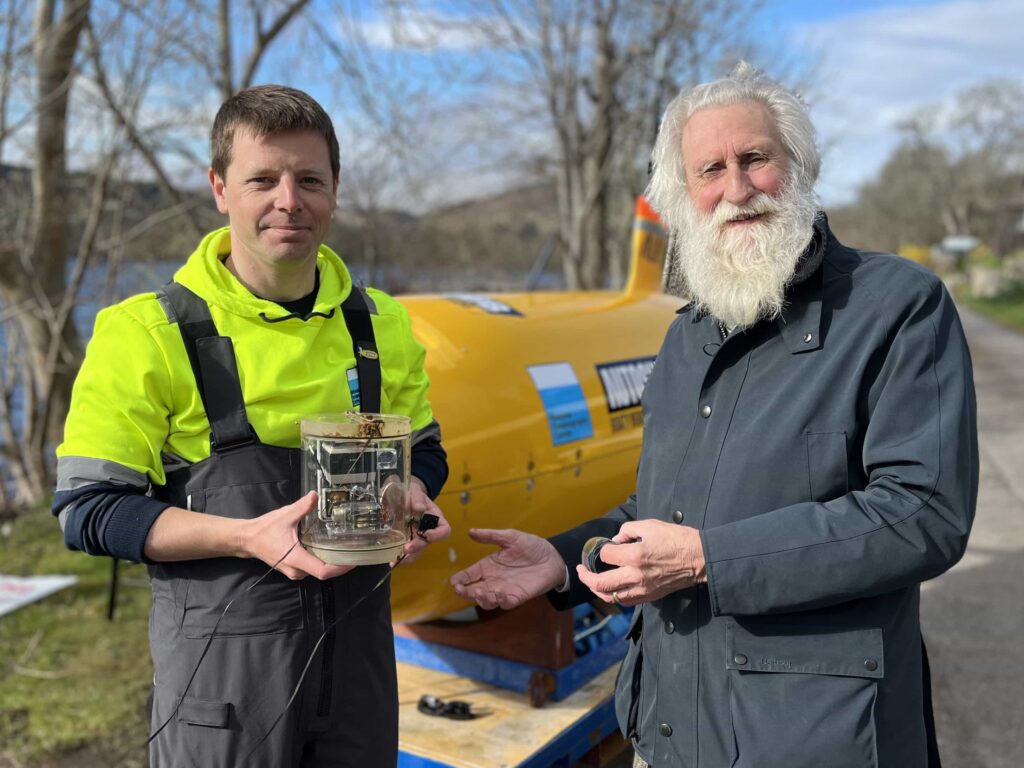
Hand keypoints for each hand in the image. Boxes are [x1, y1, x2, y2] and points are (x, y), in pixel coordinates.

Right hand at [239, 491, 354, 580]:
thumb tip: (315, 495)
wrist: (248, 539)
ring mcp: (294, 572)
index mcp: (296, 559)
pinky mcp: (293, 569)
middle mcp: (296, 570)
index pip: (322, 571)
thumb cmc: (266, 529)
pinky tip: (328, 549)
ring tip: (344, 548)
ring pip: (317, 571)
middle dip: (339, 563)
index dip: (340, 568)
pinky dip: (321, 560)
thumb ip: (302, 506)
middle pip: (323, 572)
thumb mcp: (286, 515)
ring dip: (330, 562)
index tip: (353, 560)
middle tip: (354, 549)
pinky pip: (311, 568)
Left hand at [396, 477, 451, 564]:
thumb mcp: (415, 492)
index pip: (444, 530)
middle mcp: (428, 531)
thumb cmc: (412, 494)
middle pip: (428, 543)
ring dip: (408, 557)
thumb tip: (419, 508)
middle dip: (417, 547)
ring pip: (417, 551)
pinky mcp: (406, 541)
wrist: (402, 496)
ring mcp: (417, 537)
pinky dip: (399, 557)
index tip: (427, 534)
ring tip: (396, 560)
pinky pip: (406, 552)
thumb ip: (417, 498)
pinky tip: (391, 560)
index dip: (438, 535)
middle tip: (406, 548)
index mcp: (436, 519)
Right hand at [450, 528, 566, 609]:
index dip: (460, 579)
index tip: (453, 582)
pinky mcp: (518, 596)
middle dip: (465, 592)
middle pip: (473, 591)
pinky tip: (499, 594)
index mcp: (488, 566)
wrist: (552, 557)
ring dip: (481, 598)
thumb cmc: (531, 546)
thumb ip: (490, 535)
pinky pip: (506, 603)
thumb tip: (470, 531)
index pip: (469, 575)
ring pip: (487, 601)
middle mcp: (493, 580)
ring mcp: (505, 590)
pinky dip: (501, 601)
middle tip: (460, 589)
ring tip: (479, 592)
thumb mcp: (510, 537)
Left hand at [576, 519, 705, 605]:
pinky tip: (612, 589)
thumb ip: (627, 530)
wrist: (699, 558)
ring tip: (592, 582)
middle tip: (580, 570)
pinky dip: (615, 596)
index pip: (605, 556)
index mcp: (635, 556)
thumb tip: (615, 540)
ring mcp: (643, 589)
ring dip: (597, 590)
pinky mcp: (650, 596)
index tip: (608, 545)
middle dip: (585, 576)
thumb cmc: (677, 539)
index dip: (603, 549)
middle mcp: (636, 575)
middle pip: (600, 583)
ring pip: (611, 597)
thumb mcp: (650, 525)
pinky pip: (626, 601)